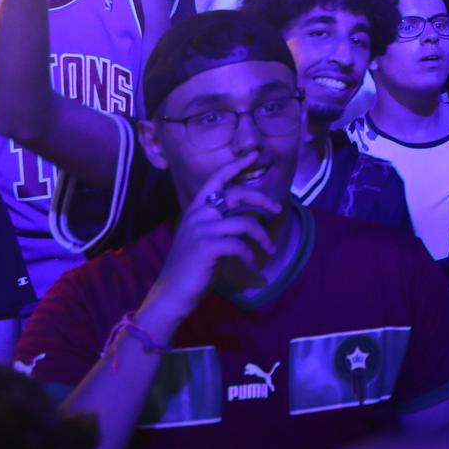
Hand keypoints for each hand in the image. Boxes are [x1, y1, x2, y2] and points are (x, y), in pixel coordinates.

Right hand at [140, 152, 283, 328]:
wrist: (171, 294)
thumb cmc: (190, 268)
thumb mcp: (204, 239)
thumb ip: (220, 224)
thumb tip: (249, 218)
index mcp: (195, 209)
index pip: (216, 179)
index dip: (235, 165)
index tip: (254, 155)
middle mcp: (197, 214)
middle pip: (237, 195)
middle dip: (262, 200)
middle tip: (277, 208)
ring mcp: (201, 229)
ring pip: (245, 223)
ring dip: (262, 237)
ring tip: (269, 249)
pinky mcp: (208, 246)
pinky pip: (240, 245)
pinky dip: (250, 256)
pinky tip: (251, 266)